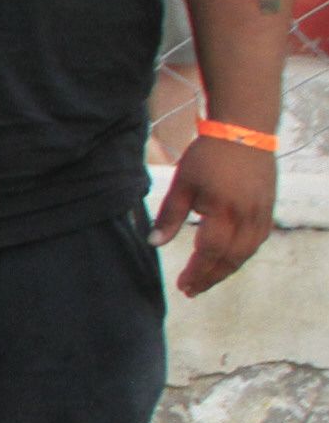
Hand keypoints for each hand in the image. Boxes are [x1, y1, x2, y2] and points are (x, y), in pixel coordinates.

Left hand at [154, 132, 278, 296]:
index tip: (183, 285)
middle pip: (231, 258)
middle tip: (192, 290)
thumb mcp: (182, 184)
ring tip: (207, 279)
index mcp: (223, 211)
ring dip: (227, 269)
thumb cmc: (207, 156)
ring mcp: (261, 213)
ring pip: (247, 252)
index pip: (210, 252)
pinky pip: (257, 240)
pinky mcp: (268, 208)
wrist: (244, 131)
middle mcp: (247, 216)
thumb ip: (169, 216)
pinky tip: (228, 259)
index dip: (197, 272)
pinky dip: (242, 255)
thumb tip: (154, 243)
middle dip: (211, 277)